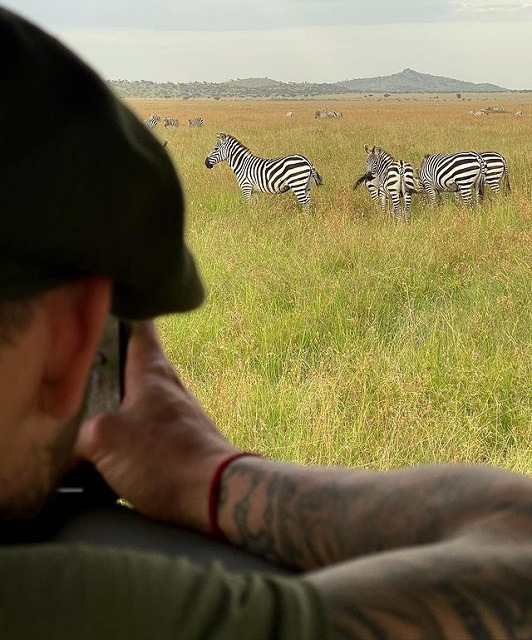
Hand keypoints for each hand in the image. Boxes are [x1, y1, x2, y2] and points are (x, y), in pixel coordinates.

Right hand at [75, 321, 237, 530]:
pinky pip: (144, 426)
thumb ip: (80, 432)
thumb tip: (73, 442)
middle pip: (133, 362)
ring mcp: (174, 414)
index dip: (122, 311)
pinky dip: (125, 429)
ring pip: (137, 396)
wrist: (213, 494)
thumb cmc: (162, 457)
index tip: (103, 301)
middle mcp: (166, 386)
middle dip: (106, 361)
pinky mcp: (177, 442)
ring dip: (114, 399)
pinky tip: (105, 445)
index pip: (138, 326)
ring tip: (82, 406)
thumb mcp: (103, 439)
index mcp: (151, 372)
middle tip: (76, 362)